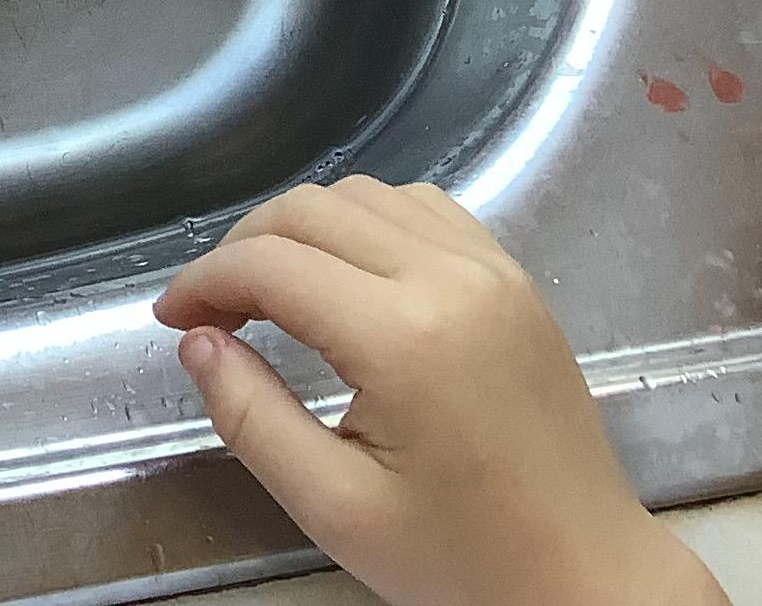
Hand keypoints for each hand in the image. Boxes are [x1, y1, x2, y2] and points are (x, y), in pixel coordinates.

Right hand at [153, 177, 722, 605]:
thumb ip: (252, 418)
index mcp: (404, 337)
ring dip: (302, 229)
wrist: (588, 577)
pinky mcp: (515, 279)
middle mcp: (450, 279)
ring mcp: (492, 270)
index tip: (172, 321)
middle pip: (310, 211)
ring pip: (364, 194)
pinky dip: (366, 222)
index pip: (270, 265)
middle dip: (243, 250)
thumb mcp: (336, 508)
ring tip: (273, 292)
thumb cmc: (461, 556)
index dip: (203, 282)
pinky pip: (423, 207)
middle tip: (212, 311)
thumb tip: (197, 341)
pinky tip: (349, 276)